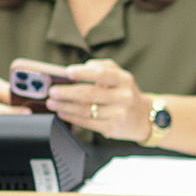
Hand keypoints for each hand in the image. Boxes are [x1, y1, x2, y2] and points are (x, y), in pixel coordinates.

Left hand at [36, 56, 150, 140]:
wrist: (143, 116)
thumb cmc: (125, 92)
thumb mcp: (120, 75)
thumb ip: (102, 67)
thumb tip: (81, 68)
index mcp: (124, 79)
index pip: (102, 74)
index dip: (84, 73)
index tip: (68, 72)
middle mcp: (123, 96)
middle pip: (90, 94)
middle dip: (67, 93)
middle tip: (53, 91)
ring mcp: (118, 114)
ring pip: (86, 110)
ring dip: (66, 107)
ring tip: (52, 103)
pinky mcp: (112, 128)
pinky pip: (88, 123)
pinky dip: (72, 118)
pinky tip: (63, 113)